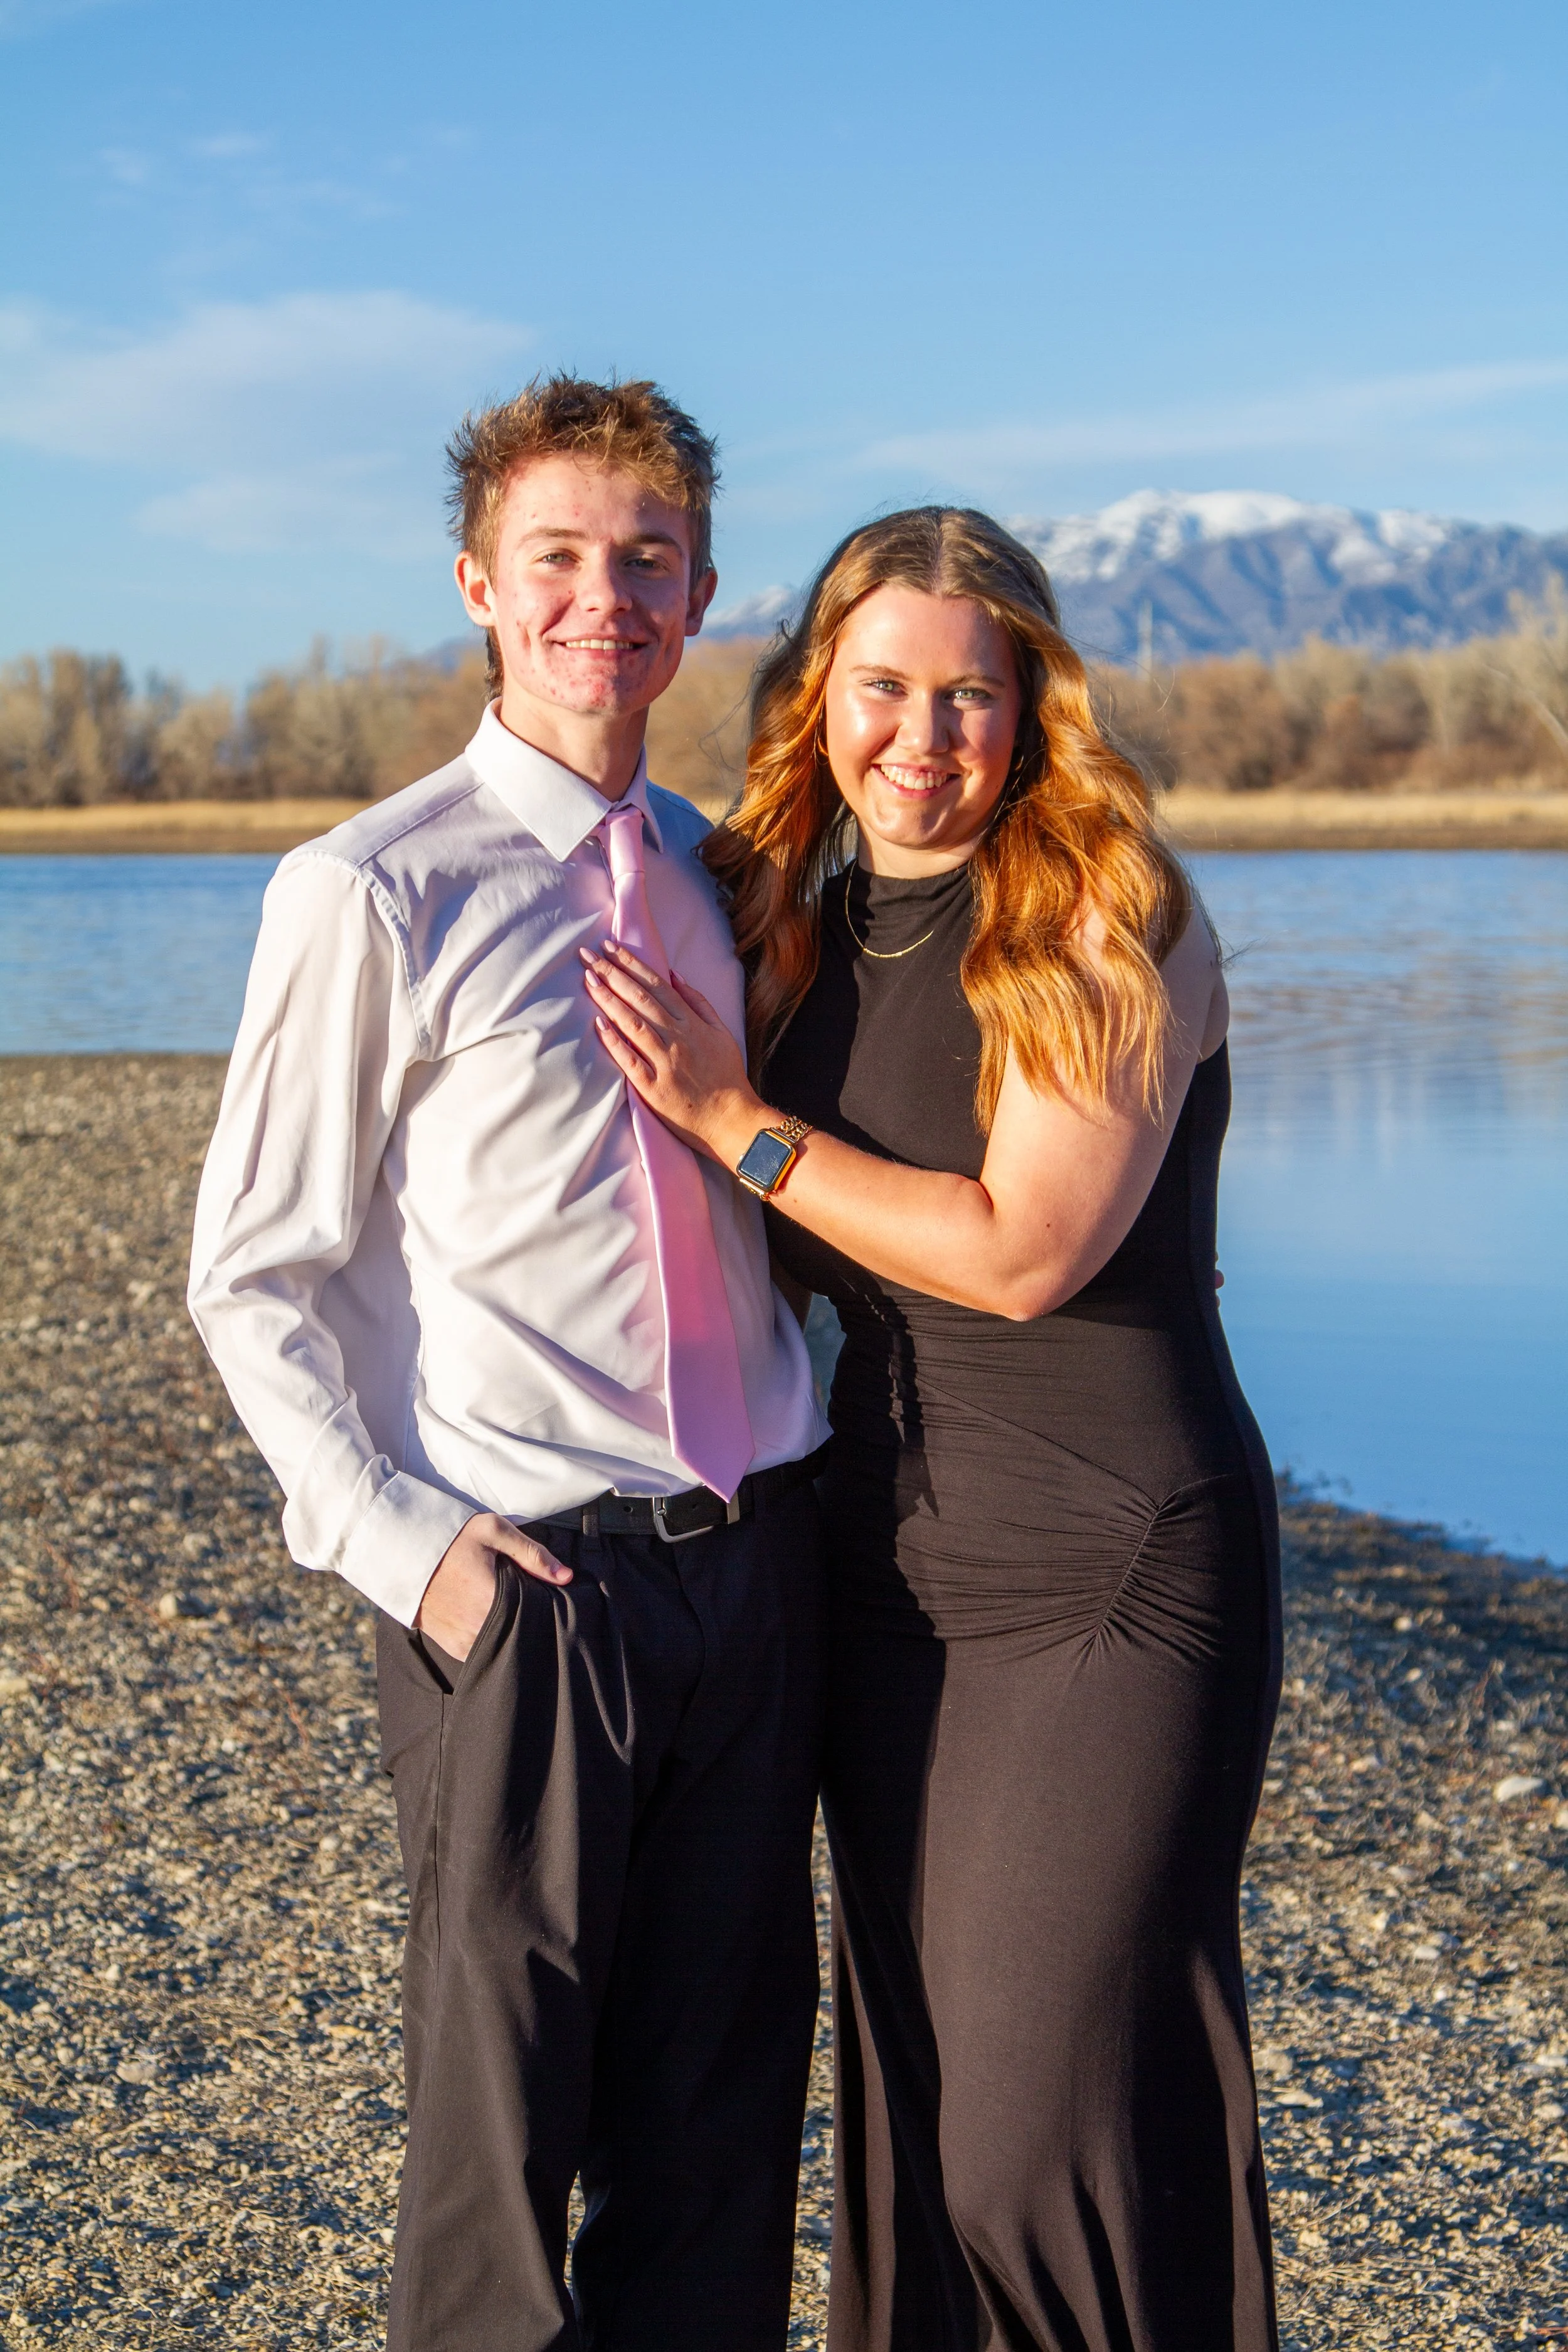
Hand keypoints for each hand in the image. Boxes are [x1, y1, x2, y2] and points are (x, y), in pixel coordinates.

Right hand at [416, 1511, 570, 1662]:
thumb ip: (532, 1554)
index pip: (533, 1614)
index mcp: (491, 1597)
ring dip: (508, 1632)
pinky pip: (481, 1652)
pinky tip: (492, 1621)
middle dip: (527, 1621)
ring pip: (500, 1645)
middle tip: (524, 1600)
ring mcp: (463, 1641)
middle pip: (518, 1632)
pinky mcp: (452, 1647)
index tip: (545, 1597)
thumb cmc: (450, 1538)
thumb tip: (566, 1577)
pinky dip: (490, 1640)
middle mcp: (477, 1626)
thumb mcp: (493, 1531)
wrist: (403, 1551)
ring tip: (507, 1609)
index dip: (542, 1607)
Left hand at [581, 941, 762, 1162]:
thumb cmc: (727, 1076)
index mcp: (691, 1024)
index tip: (610, 946)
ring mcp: (665, 1063)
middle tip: (588, 954)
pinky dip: (614, 1042)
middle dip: (612, 973)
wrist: (733, 1119)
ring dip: (609, 999)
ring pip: (633, 1024)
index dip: (631, 963)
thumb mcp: (722, 1032)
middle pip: (640, 998)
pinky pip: (631, 1061)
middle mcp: (677, 1039)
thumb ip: (698, 1002)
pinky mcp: (654, 1089)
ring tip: (588, 978)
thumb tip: (674, 974)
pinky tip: (598, 1024)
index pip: (656, 985)